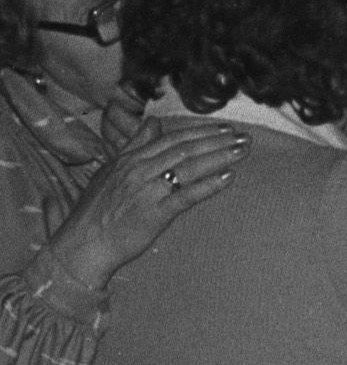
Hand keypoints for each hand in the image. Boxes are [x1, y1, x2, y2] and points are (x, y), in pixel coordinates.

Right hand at [48, 121, 246, 291]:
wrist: (84, 241)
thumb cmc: (99, 209)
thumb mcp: (113, 170)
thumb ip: (136, 145)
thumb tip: (153, 122)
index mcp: (130, 158)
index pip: (172, 138)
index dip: (201, 131)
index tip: (226, 128)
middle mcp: (139, 169)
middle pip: (184, 148)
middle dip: (217, 140)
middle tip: (244, 136)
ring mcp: (147, 190)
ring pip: (188, 167)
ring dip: (219, 156)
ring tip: (242, 150)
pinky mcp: (155, 213)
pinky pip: (186, 196)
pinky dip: (208, 185)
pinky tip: (229, 177)